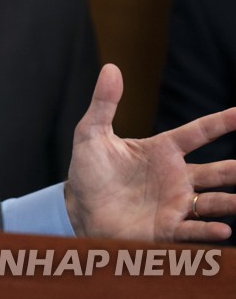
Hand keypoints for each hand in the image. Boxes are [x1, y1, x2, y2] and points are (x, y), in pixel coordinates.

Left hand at [65, 63, 235, 241]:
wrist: (78, 207)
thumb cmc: (88, 170)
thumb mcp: (91, 133)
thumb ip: (104, 102)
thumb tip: (110, 67)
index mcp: (163, 151)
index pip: (198, 132)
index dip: (221, 122)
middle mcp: (176, 177)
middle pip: (216, 171)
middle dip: (234, 169)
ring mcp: (175, 203)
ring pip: (213, 201)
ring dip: (229, 202)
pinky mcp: (167, 228)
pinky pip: (193, 230)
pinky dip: (209, 231)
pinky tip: (223, 230)